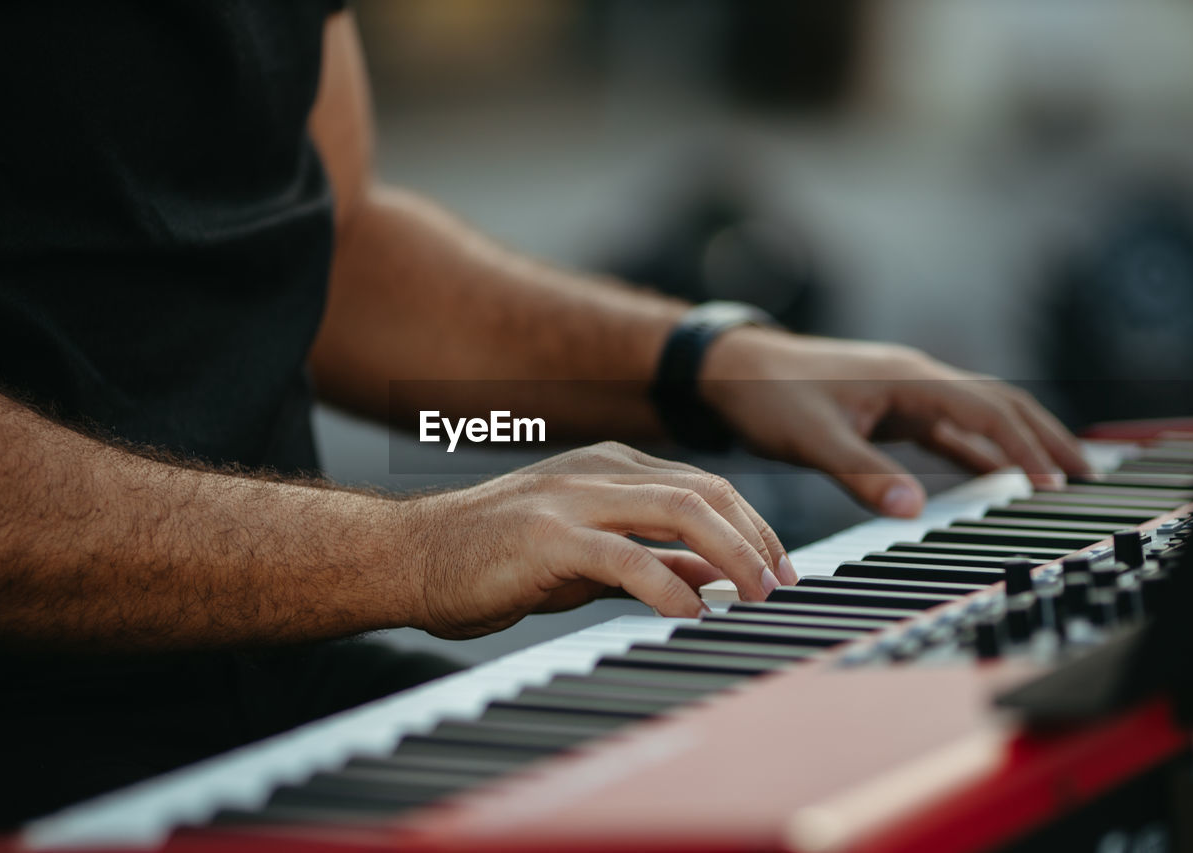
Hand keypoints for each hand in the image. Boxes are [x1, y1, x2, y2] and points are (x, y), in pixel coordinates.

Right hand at [398, 442, 794, 637]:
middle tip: (779, 584)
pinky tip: (690, 612)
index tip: (777, 568)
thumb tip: (712, 577)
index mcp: (609, 468)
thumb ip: (651, 559)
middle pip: (704, 490)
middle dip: (754, 537)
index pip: (704, 485)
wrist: (412, 557)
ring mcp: (572, 498)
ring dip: (729, 553)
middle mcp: (597, 472)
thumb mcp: (589, 558)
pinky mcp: (546, 535)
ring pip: (677, 509)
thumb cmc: (496, 560)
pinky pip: (625, 555)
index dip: (751, 525)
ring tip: (754, 595)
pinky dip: (668, 584)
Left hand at [699, 328, 1094, 516]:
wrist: (731, 370)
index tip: (1054, 480)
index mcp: (907, 378)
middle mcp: (915, 379)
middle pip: (998, 405)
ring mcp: (904, 393)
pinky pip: (947, 429)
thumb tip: (912, 509)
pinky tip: (995, 473)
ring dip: (1017, 442)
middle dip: (1044, 437)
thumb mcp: (812, 439)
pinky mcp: (888, 409)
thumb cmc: (768, 396)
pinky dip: (978, 449)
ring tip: (1056, 475)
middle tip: (1085, 474)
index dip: (1025, 445)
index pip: (986, 410)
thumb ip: (861, 474)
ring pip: (978, 415)